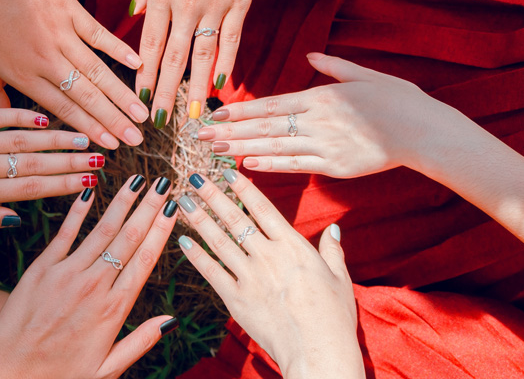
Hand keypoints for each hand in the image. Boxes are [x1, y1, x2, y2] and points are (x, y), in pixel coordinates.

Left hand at [0, 0, 147, 148]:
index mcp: (22, 74)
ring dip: (122, 94)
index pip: (62, 108)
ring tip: (142, 114)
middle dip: (114, 121)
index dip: (88, 129)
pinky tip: (138, 65)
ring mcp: (61, 33)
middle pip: (86, 95)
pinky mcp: (69, 10)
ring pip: (98, 70)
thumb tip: (3, 116)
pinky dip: (119, 49)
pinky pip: (99, 34)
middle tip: (137, 140)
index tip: (109, 147)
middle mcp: (46, 58)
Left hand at [0, 109, 101, 239]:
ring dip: (56, 137)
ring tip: (85, 136)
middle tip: (102, 158)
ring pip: (20, 138)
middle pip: (34, 162)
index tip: (90, 183)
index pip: (29, 189)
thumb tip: (16, 220)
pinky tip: (43, 117)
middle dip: (72, 161)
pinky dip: (19, 116)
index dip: (64, 186)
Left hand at [0, 176, 178, 378]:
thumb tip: (171, 320)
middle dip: (149, 208)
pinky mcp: (41, 269)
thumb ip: (140, 342)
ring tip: (138, 180)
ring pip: (101, 230)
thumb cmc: (58, 376)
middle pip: (129, 238)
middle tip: (163, 183)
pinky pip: (65, 233)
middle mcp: (94, 286)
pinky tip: (92, 191)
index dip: (162, 231)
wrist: (5, 374)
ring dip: (122, 202)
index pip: (145, 260)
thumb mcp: (107, 370)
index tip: (174, 208)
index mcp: (113, 310)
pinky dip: (79, 211)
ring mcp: (66, 274)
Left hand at [131, 0, 269, 126]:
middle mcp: (186, 4)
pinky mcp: (240, 3)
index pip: (151, 44)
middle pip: (174, 57)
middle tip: (160, 120)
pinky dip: (227, 63)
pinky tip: (222, 86)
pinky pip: (231, 39)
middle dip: (167, 92)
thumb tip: (132, 17)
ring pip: (203, 55)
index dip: (146, 75)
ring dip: (196, 88)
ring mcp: (215, 5)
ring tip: (192, 116)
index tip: (141, 99)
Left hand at [176, 170, 364, 377]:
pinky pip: (212, 272)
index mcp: (292, 246)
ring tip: (184, 201)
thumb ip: (332, 250)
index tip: (227, 171)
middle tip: (196, 177)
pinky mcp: (236, 299)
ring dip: (199, 219)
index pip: (262, 208)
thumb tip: (334, 229)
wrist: (318, 351)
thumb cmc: (333, 317)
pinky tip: (183, 241)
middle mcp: (267, 256)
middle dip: (214, 196)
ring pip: (219, 240)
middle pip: (235, 219)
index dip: (243, 188)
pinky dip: (196, 256)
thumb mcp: (339, 278)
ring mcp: (249, 277)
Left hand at [198, 53, 463, 177]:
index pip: (270, 105)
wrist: (424, 131)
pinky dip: (271, 166)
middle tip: (197, 137)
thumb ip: (333, 67)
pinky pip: (296, 165)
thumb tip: (309, 57)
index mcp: (322, 97)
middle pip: (264, 127)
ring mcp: (325, 145)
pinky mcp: (335, 166)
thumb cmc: (398, 100)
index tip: (213, 115)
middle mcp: (318, 120)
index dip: (239, 111)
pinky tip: (247, 166)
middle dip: (228, 132)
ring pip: (275, 148)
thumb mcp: (365, 75)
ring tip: (213, 152)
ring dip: (241, 150)